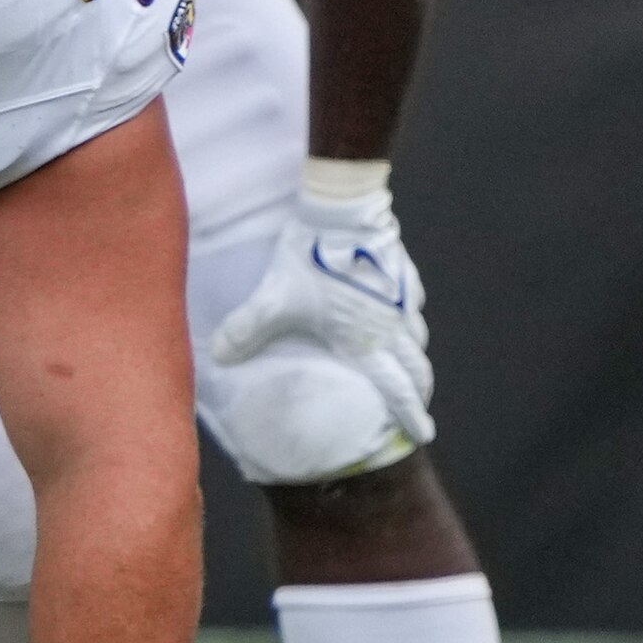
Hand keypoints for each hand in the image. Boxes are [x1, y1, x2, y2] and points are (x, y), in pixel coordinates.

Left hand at [204, 179, 431, 470]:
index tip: (424, 432)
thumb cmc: (309, 258)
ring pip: (417, 337)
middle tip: (417, 407)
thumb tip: (219, 356)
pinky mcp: (403, 273)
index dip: (409, 413)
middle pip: (416, 368)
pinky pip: (412, 305)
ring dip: (415, 357)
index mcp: (365, 339)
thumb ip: (247, 329)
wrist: (340, 210)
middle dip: (417, 391)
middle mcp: (392, 325)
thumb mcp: (274, 298)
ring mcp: (402, 298)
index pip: (395, 387)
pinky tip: (401, 316)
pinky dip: (409, 321)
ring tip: (410, 368)